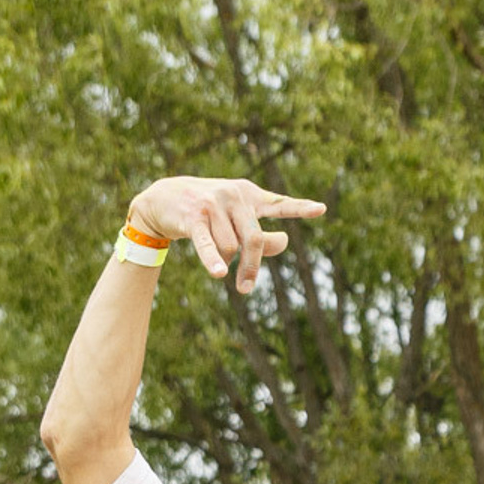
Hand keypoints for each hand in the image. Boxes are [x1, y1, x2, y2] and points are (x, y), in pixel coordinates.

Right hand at [124, 177, 326, 293]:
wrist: (163, 199)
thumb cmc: (207, 213)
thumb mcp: (235, 221)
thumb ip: (261, 235)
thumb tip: (285, 241)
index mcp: (249, 195)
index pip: (279, 204)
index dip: (300, 208)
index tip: (321, 209)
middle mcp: (234, 194)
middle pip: (254, 240)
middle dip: (251, 267)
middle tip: (246, 288)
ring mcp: (213, 204)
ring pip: (230, 247)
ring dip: (222, 259)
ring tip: (210, 250)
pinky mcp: (193, 217)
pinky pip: (207, 244)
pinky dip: (212, 260)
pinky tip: (219, 273)